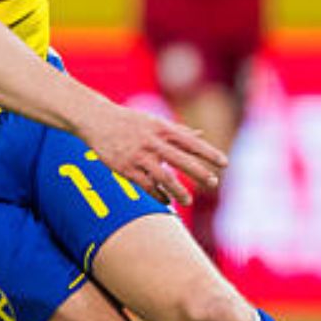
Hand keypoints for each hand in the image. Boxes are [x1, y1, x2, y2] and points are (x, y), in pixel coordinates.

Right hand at [80, 101, 227, 205]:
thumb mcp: (154, 122)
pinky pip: (146, 185)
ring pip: (163, 177)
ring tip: (188, 200)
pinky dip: (158, 194)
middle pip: (181, 160)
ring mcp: (139, 156)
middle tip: (213, 184)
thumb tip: (201, 134)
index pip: (191, 142)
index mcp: (162, 129)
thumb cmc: (129, 121)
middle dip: (199, 173)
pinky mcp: (125, 168)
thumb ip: (178, 131)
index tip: (224, 163)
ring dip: (178, 191)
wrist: (96, 120)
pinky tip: (166, 200)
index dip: (209, 153)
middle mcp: (152, 142)